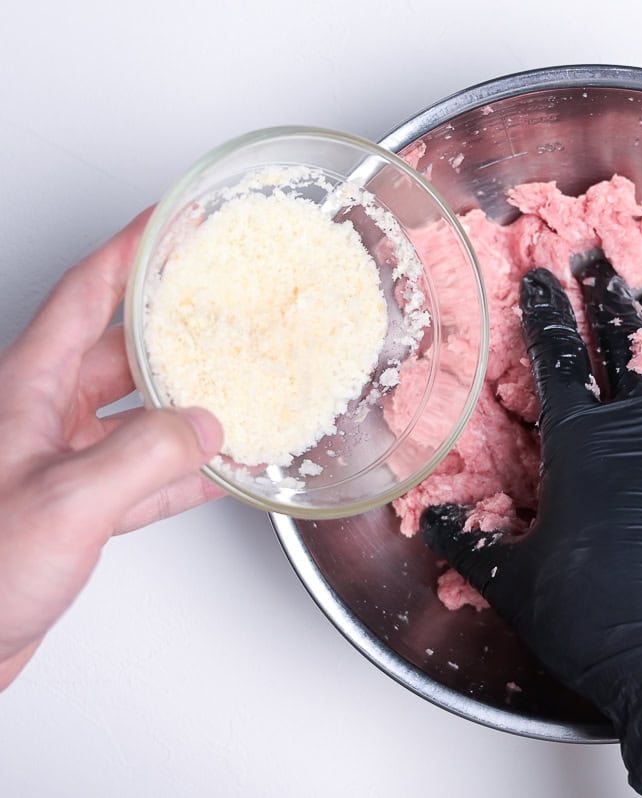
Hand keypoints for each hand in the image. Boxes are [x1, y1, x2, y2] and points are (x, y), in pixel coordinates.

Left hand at [0, 209, 223, 689]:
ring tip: (240, 385)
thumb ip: (145, 457)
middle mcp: (41, 417)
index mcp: (26, 391)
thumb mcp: (67, 500)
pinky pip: (144, 475)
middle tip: (222, 305)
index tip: (168, 222)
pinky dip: (185, 470)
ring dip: (187, 404)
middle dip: (173, 327)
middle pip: (119, 351)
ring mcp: (58, 463)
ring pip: (137, 415)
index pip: (83, 297)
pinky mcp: (75, 510)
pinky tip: (221, 468)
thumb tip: (206, 427)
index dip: (128, 253)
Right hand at [422, 262, 641, 795]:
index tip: (544, 276)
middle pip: (629, 351)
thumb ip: (475, 546)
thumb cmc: (594, 619)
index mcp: (585, 446)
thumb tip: (439, 524)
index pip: (561, 361)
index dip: (549, 314)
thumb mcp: (516, 584)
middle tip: (606, 263)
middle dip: (611, 301)